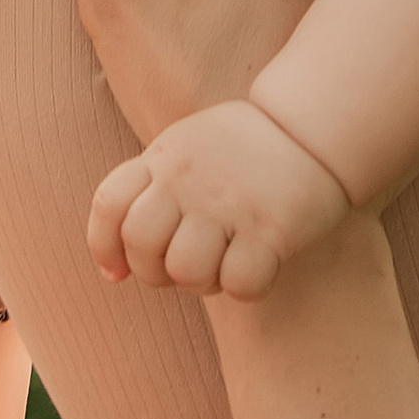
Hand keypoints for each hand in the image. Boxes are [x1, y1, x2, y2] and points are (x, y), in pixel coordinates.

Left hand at [90, 99, 350, 302]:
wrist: (315, 130)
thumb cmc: (245, 152)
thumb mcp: (185, 150)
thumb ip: (149, 196)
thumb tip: (112, 274)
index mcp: (162, 158)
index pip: (108, 205)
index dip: (104, 247)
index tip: (117, 272)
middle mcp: (187, 179)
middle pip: (141, 245)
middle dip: (155, 273)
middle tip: (185, 267)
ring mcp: (228, 202)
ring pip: (186, 271)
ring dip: (202, 283)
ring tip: (224, 265)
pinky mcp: (271, 227)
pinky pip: (240, 284)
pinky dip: (247, 288)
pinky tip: (261, 268)